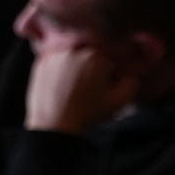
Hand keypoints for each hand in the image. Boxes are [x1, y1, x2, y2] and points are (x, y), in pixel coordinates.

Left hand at [24, 45, 141, 134]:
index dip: (110, 73)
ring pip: (74, 56)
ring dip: (76, 66)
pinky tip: (61, 84)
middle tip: (89, 88)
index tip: (105, 85)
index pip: (110, 58)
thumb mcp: (117, 102)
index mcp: (98, 56)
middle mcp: (77, 49)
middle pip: (92, 55)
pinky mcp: (42, 61)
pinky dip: (60, 68)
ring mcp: (57, 54)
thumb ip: (132, 83)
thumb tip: (133, 72)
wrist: (55, 125)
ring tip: (73, 87)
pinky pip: (57, 60)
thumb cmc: (87, 114)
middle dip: (93, 68)